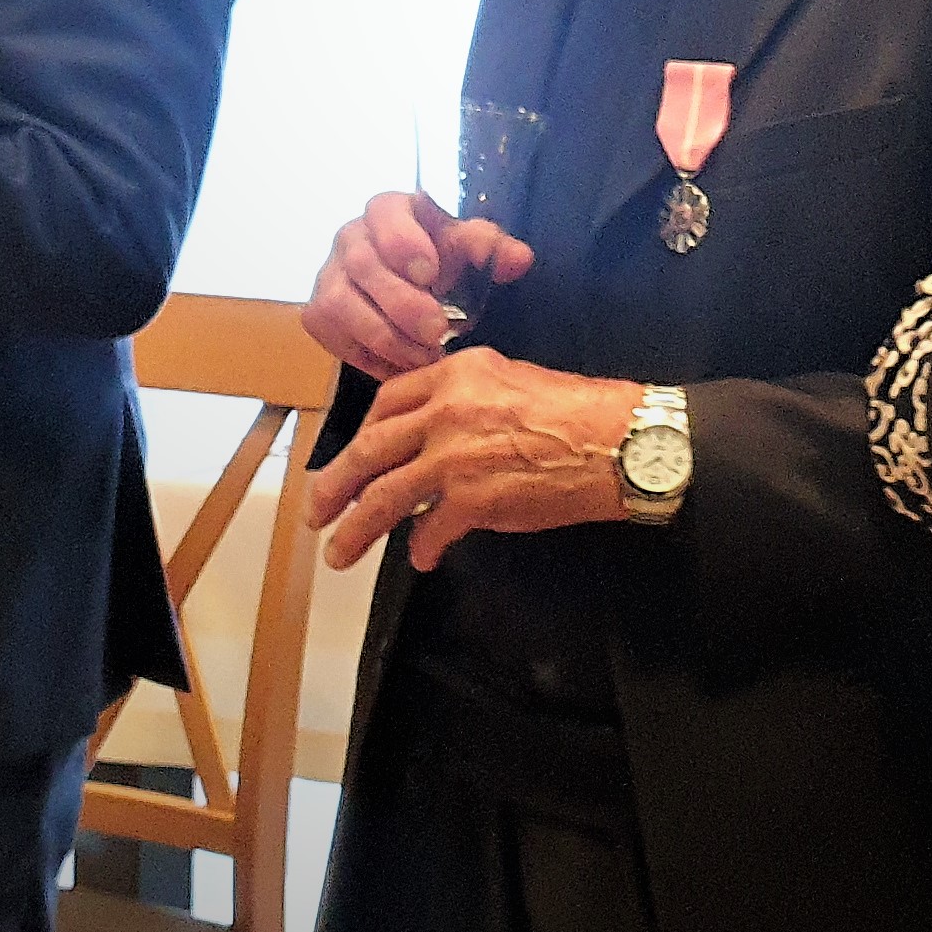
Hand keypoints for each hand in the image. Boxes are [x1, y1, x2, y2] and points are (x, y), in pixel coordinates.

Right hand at [300, 191, 536, 381]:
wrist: (414, 291)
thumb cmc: (443, 262)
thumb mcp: (469, 251)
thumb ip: (492, 250)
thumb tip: (520, 259)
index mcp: (389, 210)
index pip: (384, 212)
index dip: (403, 241)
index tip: (431, 273)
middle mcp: (351, 237)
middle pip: (362, 264)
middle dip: (400, 301)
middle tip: (437, 331)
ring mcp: (329, 275)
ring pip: (339, 304)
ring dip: (382, 335)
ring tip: (422, 357)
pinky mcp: (319, 313)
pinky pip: (331, 335)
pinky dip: (365, 356)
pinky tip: (399, 368)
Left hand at [306, 347, 634, 571]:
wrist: (617, 442)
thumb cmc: (578, 412)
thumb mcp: (512, 381)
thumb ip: (466, 401)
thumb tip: (437, 439)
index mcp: (456, 373)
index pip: (388, 401)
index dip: (364, 432)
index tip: (354, 454)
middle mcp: (445, 410)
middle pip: (370, 449)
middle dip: (334, 483)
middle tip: (314, 510)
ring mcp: (454, 456)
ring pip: (383, 495)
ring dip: (355, 529)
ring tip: (339, 552)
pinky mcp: (472, 499)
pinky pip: (429, 530)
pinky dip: (422, 548)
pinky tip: (422, 558)